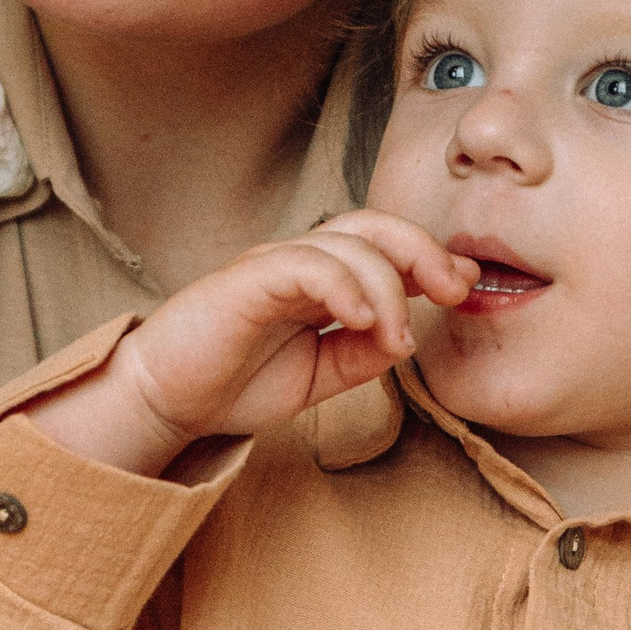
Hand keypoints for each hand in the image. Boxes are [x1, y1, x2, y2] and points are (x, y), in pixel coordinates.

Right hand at [28, 214, 473, 474]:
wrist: (167, 402)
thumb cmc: (233, 384)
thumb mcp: (321, 376)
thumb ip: (363, 354)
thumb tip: (408, 334)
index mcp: (319, 281)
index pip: (383, 248)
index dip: (429, 259)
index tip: (464, 287)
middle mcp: (299, 263)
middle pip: (374, 227)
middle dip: (424, 252)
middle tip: (454, 290)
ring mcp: (272, 266)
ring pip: (348, 244)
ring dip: (388, 287)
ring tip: (399, 338)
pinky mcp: (248, 279)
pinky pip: (307, 265)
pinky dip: (345, 287)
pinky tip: (363, 319)